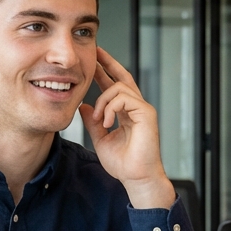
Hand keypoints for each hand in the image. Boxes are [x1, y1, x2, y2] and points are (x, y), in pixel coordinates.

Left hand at [78, 47, 175, 208]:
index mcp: (126, 112)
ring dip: (103, 100)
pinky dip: (111, 108)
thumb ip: (93, 122)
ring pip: (119, 87)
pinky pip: (124, 98)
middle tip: (95, 52)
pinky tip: (106, 122)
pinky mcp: (146, 113)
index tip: (91, 61)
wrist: (136, 178)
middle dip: (108, 63)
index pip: (115, 85)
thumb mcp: (100, 139)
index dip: (103, 72)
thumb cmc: (123, 164)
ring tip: (99, 119)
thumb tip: (83, 107)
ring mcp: (143, 109)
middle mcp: (136, 107)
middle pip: (122, 76)